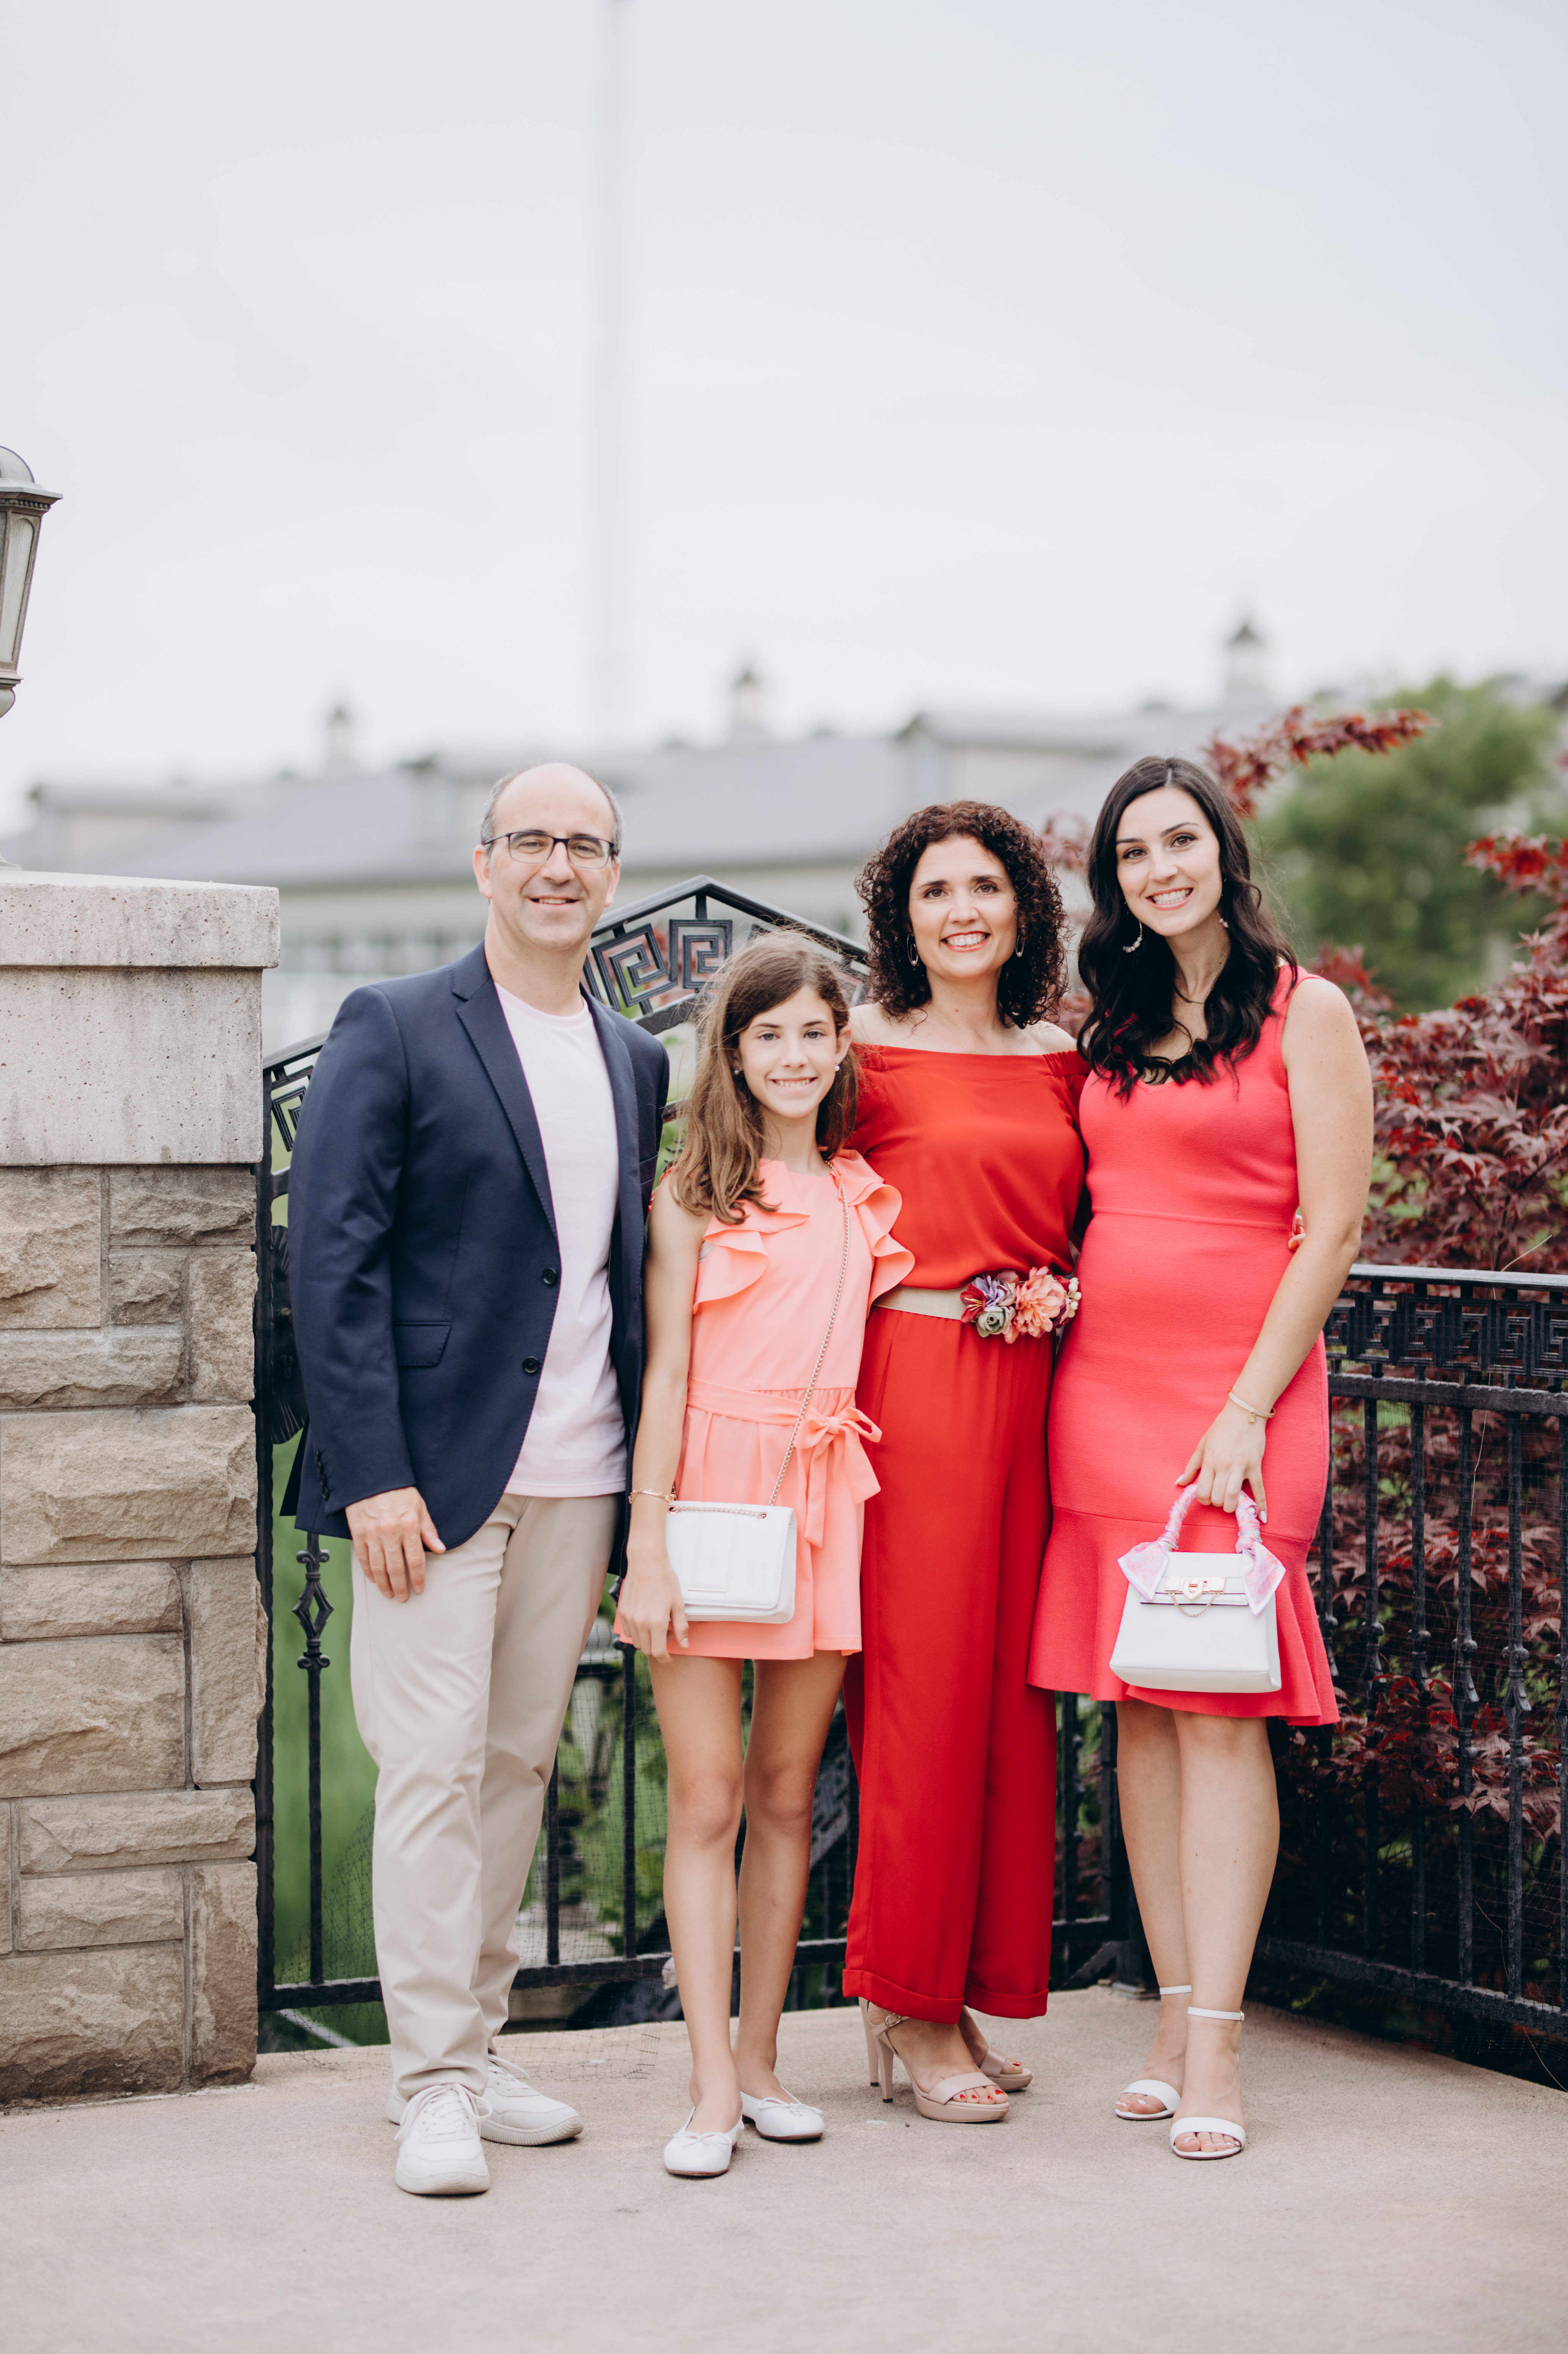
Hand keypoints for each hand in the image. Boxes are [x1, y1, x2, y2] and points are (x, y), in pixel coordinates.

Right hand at [346, 1486, 444, 1600]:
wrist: (372, 1477)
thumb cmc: (398, 1490)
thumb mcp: (419, 1506)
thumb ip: (429, 1530)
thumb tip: (440, 1548)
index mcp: (408, 1526)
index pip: (415, 1560)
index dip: (418, 1578)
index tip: (419, 1588)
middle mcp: (390, 1532)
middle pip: (395, 1568)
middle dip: (400, 1586)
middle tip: (402, 1597)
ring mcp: (372, 1534)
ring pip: (378, 1567)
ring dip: (383, 1584)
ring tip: (388, 1593)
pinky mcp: (358, 1533)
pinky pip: (363, 1558)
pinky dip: (368, 1571)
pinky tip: (373, 1579)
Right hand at [617, 1547, 689, 1661]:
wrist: (646, 1563)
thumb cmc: (664, 1580)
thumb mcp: (678, 1603)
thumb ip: (681, 1627)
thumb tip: (684, 1645)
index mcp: (657, 1622)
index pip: (658, 1652)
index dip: (665, 1659)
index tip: (669, 1660)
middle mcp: (641, 1623)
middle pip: (647, 1650)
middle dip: (658, 1648)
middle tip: (667, 1635)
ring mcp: (630, 1618)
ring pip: (637, 1642)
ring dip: (647, 1640)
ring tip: (656, 1626)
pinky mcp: (622, 1612)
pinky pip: (628, 1631)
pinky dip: (637, 1632)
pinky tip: (645, 1620)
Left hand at [1177, 1401, 1267, 1520]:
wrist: (1245, 1414)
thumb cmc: (1221, 1429)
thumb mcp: (1202, 1445)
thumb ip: (1191, 1467)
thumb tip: (1179, 1484)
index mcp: (1209, 1461)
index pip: (1202, 1491)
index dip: (1203, 1499)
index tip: (1206, 1495)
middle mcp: (1224, 1466)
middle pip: (1217, 1497)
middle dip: (1216, 1502)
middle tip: (1217, 1497)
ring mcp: (1241, 1467)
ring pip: (1233, 1496)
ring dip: (1230, 1506)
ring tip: (1229, 1504)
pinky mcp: (1256, 1466)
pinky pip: (1259, 1489)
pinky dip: (1261, 1505)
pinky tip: (1262, 1517)